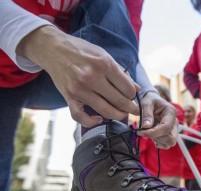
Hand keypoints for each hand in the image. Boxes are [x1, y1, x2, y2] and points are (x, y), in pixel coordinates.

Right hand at [17, 26, 139, 126]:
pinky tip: (99, 119)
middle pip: (119, 101)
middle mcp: (92, 77)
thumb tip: (137, 89)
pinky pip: (80, 117)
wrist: (54, 48)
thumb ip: (121, 73)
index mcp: (104, 64)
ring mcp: (79, 89)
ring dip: (117, 116)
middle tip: (135, 111)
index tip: (133, 96)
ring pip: (105, 110)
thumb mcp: (104, 55)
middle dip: (130, 108)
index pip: (127, 88)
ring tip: (123, 115)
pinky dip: (91, 122)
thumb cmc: (81, 50)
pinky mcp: (68, 97)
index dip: (133, 95)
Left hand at [138, 91, 176, 148]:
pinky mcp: (169, 134)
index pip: (166, 128)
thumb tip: (146, 126)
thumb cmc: (150, 100)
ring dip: (156, 140)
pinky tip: (151, 135)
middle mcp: (174, 122)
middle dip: (156, 137)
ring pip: (169, 143)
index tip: (140, 132)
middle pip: (171, 138)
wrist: (152, 101)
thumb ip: (146, 114)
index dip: (153, 132)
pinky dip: (158, 143)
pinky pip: (166, 144)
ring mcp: (172, 129)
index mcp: (171, 112)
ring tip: (147, 132)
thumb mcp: (146, 103)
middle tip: (144, 132)